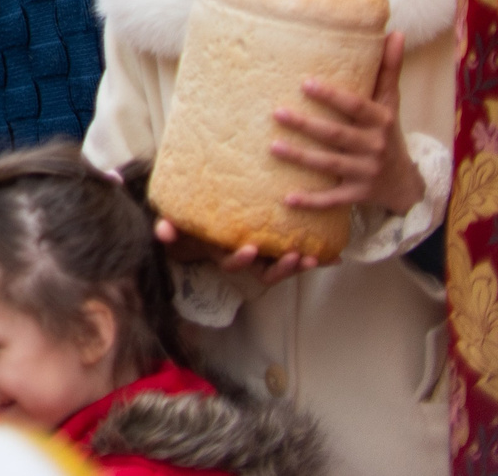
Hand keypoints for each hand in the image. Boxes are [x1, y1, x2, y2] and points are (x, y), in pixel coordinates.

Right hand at [153, 216, 316, 286]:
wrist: (201, 224)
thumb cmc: (190, 223)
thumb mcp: (175, 224)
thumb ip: (168, 227)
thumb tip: (162, 232)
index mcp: (222, 253)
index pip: (232, 263)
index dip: (241, 259)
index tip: (250, 248)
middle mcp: (244, 260)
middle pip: (265, 273)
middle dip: (281, 268)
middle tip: (294, 257)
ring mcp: (262, 257)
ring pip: (282, 268)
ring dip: (299, 266)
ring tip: (313, 258)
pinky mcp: (276, 249)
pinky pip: (296, 257)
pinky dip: (315, 258)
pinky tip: (335, 256)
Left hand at [277, 32, 422, 215]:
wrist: (406, 183)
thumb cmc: (388, 132)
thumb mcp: (391, 103)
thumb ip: (388, 70)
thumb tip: (394, 31)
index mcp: (380, 121)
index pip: (355, 107)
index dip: (332, 97)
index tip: (304, 83)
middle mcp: (374, 147)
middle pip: (336, 135)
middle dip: (307, 125)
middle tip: (275, 112)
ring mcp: (366, 173)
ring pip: (330, 165)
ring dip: (301, 158)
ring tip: (272, 147)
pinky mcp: (358, 194)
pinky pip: (333, 198)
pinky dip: (311, 201)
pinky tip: (286, 198)